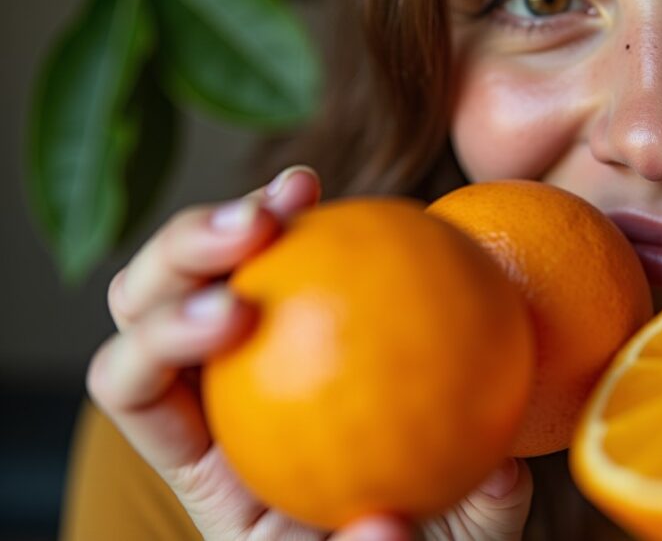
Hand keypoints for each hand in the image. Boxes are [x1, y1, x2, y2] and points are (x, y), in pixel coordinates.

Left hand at [86, 166, 533, 540]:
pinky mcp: (299, 310)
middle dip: (182, 253)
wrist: (409, 526)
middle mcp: (205, 390)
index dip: (160, 339)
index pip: (133, 386)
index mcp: (198, 454)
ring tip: (300, 190)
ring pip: (209, 262)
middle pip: (145, 300)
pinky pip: (299, 257)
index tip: (241, 318)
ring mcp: (246, 344)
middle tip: (258, 230)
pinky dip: (311, 219)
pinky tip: (357, 199)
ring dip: (244, 213)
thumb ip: (415, 538)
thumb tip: (493, 478)